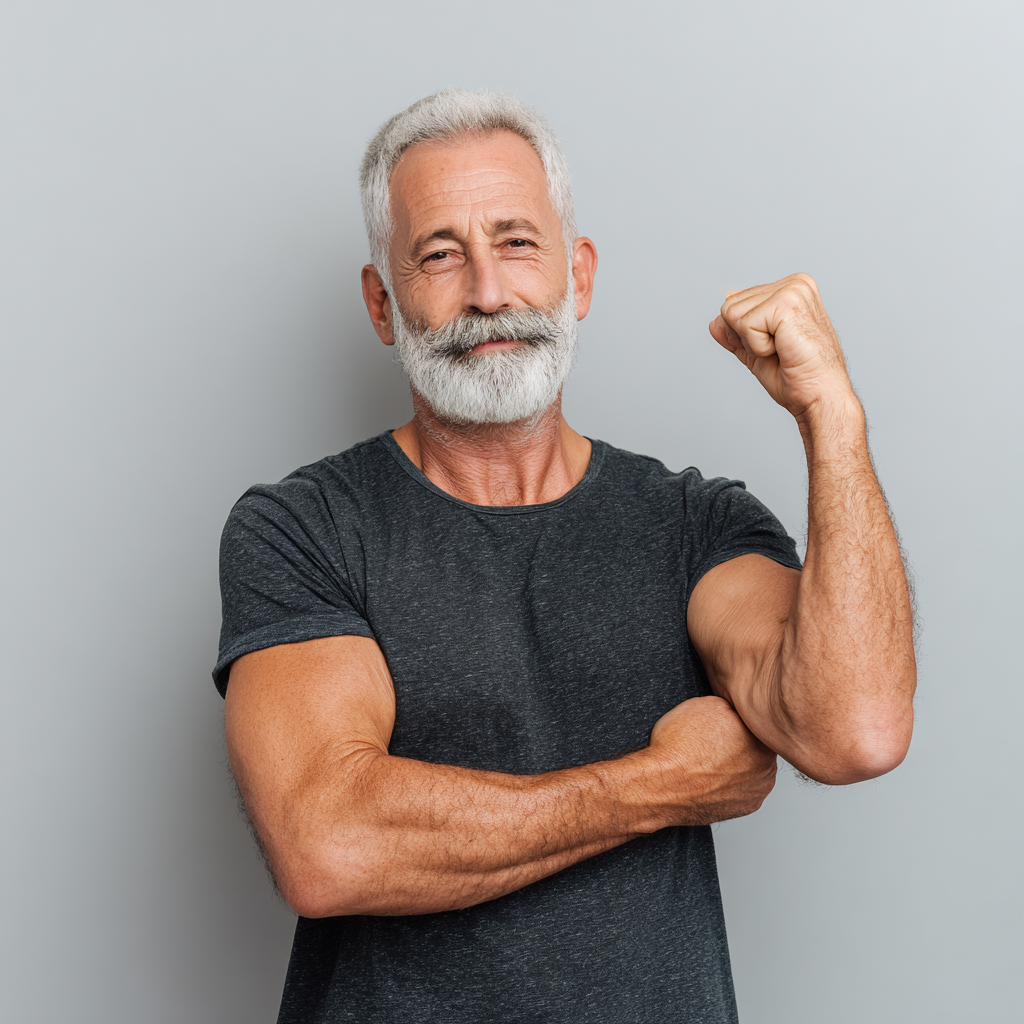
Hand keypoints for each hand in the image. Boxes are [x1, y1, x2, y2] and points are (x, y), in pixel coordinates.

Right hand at [644, 695, 776, 825]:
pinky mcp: (746, 807)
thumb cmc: (678, 749)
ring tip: (711, 763)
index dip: (738, 721)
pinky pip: (744, 790)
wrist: (661, 785)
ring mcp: (758, 789)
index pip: (757, 723)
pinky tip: (713, 779)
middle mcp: (766, 765)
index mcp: (760, 737)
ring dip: (739, 766)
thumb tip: (737, 711)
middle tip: (716, 743)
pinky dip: (732, 785)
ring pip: (753, 769)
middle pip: (758, 747)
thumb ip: (732, 708)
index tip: (724, 726)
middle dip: (742, 744)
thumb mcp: (706, 704)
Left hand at [708, 273, 855, 419]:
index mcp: (791, 290)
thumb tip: (714, 323)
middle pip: (730, 306)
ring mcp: (792, 290)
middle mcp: (794, 284)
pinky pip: (744, 324)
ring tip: (783, 349)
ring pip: (733, 314)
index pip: (737, 303)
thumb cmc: (799, 378)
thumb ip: (736, 335)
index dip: (745, 335)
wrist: (820, 395)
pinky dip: (757, 346)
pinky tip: (783, 349)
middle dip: (747, 337)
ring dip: (753, 342)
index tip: (777, 348)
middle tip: (779, 351)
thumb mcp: (756, 352)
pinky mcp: (787, 302)